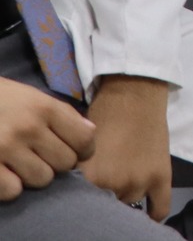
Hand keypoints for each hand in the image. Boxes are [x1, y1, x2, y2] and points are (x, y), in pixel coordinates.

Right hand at [0, 76, 95, 200]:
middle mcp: (28, 127)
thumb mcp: (32, 97)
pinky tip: (3, 173)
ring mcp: (5, 147)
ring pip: (42, 179)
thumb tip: (89, 133)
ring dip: (33, 176)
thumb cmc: (1, 100)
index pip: (84, 139)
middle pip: (65, 163)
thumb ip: (61, 114)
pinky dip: (10, 186)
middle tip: (41, 156)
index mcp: (44, 107)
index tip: (73, 151)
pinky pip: (13, 191)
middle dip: (56, 163)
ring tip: (21, 164)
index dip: (83, 150)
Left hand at [81, 77, 171, 220]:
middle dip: (104, 195)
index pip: (82, 202)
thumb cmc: (103, 115)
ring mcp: (139, 182)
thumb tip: (77, 196)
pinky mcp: (162, 176)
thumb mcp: (80, 148)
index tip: (85, 190)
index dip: (82, 195)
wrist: (134, 93)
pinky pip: (159, 207)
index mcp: (90, 177)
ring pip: (129, 204)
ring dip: (125, 197)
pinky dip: (153, 215)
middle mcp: (114, 184)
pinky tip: (146, 214)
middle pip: (106, 205)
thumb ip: (80, 175)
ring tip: (123, 183)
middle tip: (106, 182)